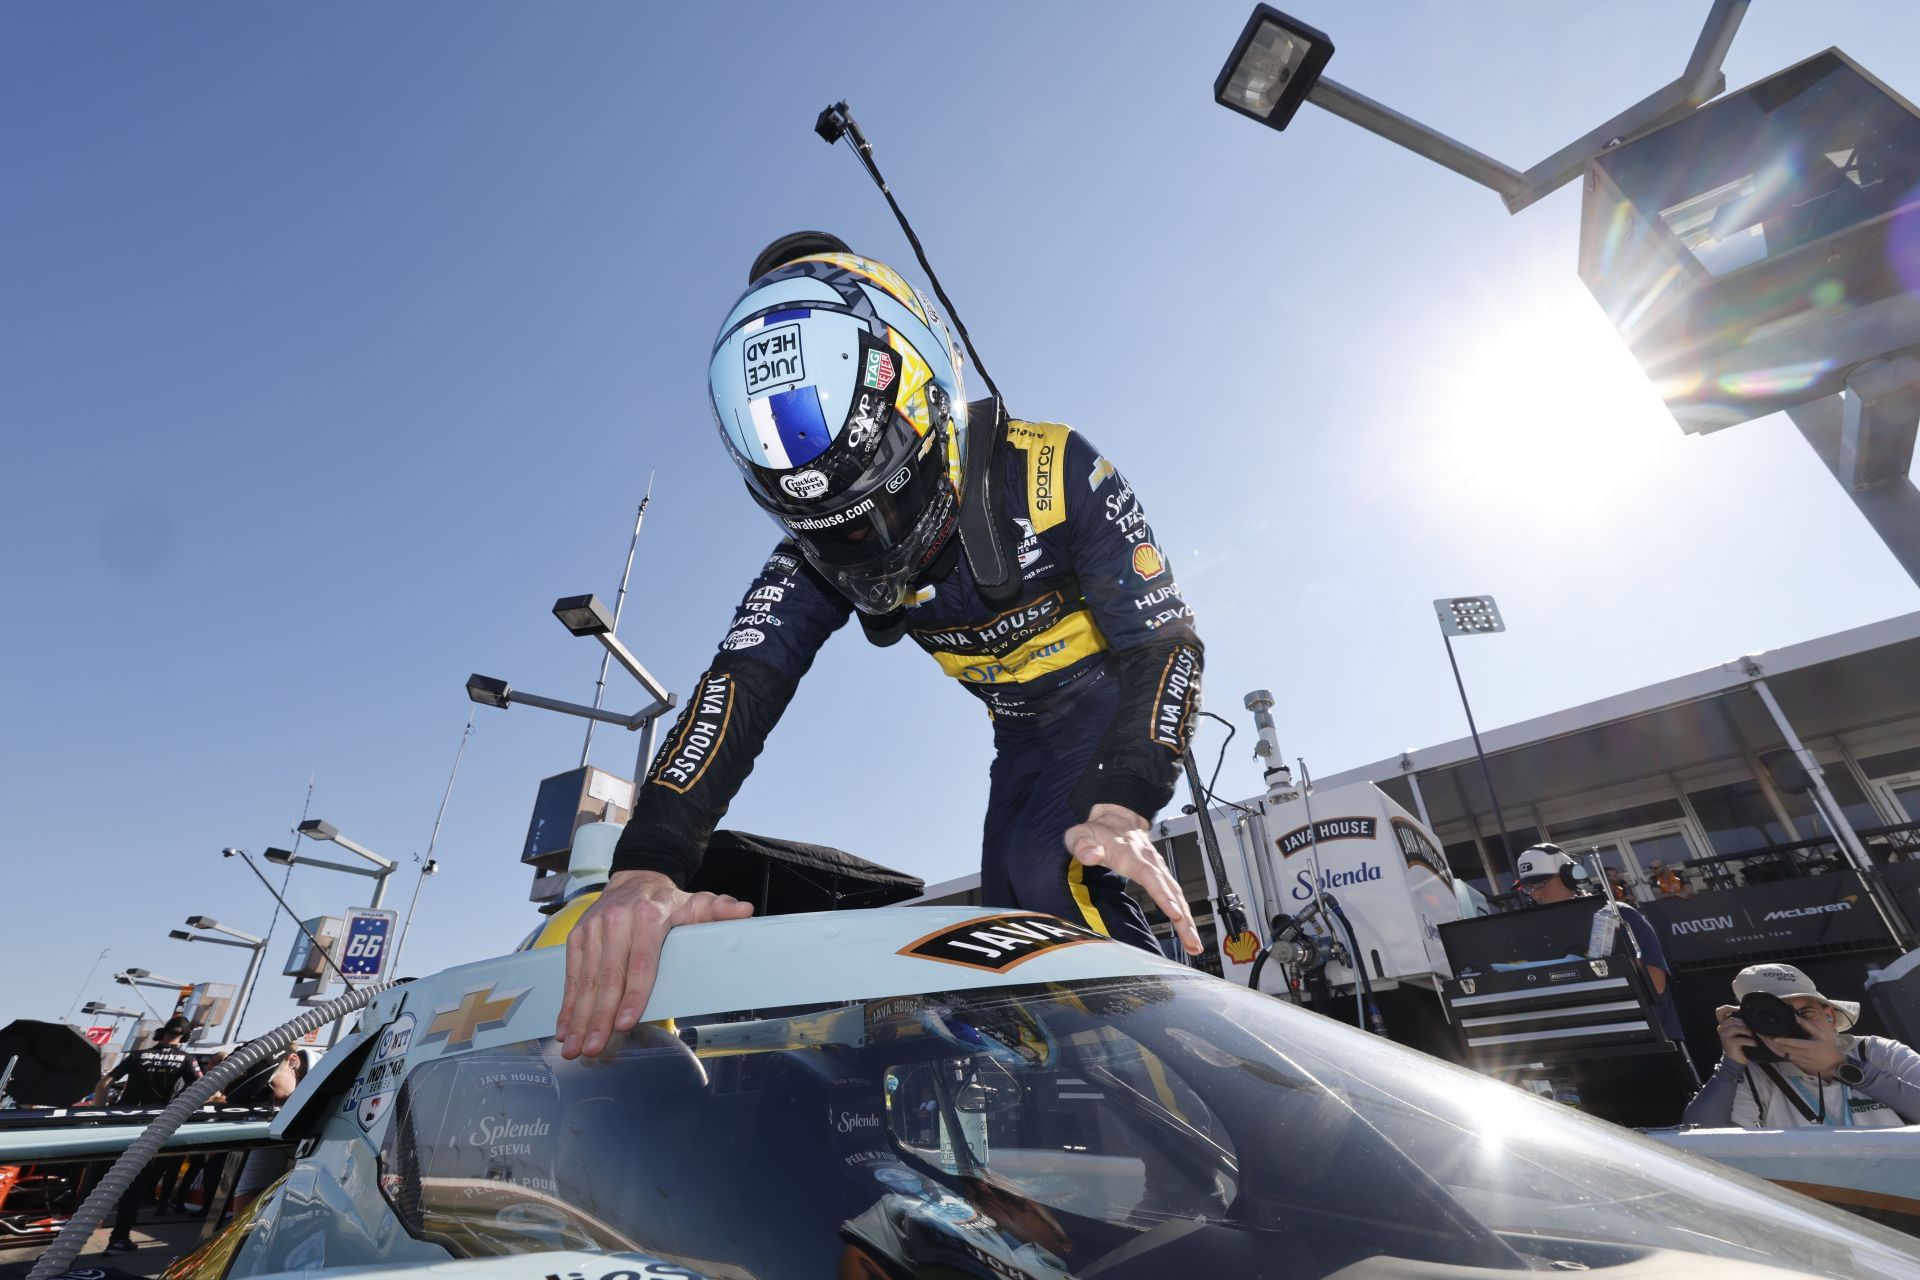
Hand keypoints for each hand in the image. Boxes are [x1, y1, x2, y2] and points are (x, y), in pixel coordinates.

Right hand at [556, 869, 752, 1058]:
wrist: (633, 878)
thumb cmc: (668, 901)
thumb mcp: (697, 903)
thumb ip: (720, 910)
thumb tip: (744, 911)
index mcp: (648, 916)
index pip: (641, 962)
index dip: (634, 995)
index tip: (626, 1023)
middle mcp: (616, 921)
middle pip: (608, 977)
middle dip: (600, 1017)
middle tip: (595, 1048)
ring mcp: (593, 929)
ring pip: (586, 980)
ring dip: (579, 1017)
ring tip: (576, 1047)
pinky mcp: (577, 937)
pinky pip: (572, 975)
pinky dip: (567, 1004)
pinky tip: (564, 1028)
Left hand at [1063, 804, 1201, 954]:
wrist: (1117, 817)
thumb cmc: (1098, 830)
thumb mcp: (1080, 834)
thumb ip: (1082, 845)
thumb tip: (1091, 855)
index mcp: (1129, 854)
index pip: (1149, 875)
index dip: (1163, 895)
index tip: (1174, 913)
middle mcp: (1149, 861)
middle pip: (1171, 890)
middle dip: (1183, 917)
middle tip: (1192, 941)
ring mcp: (1158, 867)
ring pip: (1178, 895)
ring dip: (1188, 921)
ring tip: (1194, 945)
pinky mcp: (1162, 875)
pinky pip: (1176, 895)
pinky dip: (1184, 915)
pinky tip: (1188, 932)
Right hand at [1714, 1005, 1756, 1064]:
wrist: (1735, 1060)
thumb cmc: (1739, 1044)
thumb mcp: (1737, 1032)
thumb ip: (1738, 1024)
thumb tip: (1749, 1015)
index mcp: (1723, 1025)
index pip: (1719, 1012)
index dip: (1728, 1008)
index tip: (1738, 1009)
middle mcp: (1721, 1029)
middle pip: (1732, 1020)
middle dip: (1744, 1023)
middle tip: (1752, 1029)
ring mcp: (1724, 1036)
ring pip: (1735, 1028)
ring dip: (1747, 1031)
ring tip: (1754, 1036)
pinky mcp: (1729, 1044)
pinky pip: (1740, 1039)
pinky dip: (1749, 1041)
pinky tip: (1754, 1044)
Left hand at [1766, 1008, 1845, 1077]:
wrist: (1833, 1065)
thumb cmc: (1827, 1047)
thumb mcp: (1821, 1034)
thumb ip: (1807, 1025)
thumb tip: (1795, 1016)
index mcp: (1810, 1046)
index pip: (1795, 1044)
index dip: (1784, 1042)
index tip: (1774, 1038)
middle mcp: (1803, 1054)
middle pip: (1784, 1049)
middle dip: (1771, 1042)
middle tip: (1760, 1034)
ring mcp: (1798, 1060)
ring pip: (1781, 1054)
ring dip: (1770, 1047)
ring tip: (1761, 1038)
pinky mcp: (1796, 1063)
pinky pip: (1783, 1057)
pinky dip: (1775, 1051)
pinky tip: (1768, 1045)